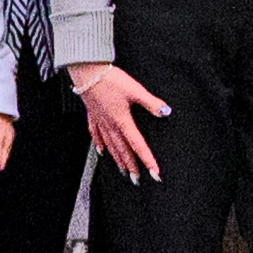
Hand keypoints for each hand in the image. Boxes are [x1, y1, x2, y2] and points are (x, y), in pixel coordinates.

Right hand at [74, 64, 168, 180]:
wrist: (87, 72)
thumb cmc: (109, 80)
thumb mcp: (135, 90)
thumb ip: (151, 103)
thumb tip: (165, 111)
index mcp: (122, 121)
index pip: (138, 145)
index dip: (147, 160)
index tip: (154, 172)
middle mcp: (110, 125)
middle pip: (123, 150)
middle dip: (131, 166)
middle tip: (137, 179)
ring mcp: (100, 121)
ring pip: (110, 146)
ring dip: (117, 160)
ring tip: (123, 171)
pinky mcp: (93, 115)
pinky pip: (96, 135)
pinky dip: (99, 145)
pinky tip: (101, 151)